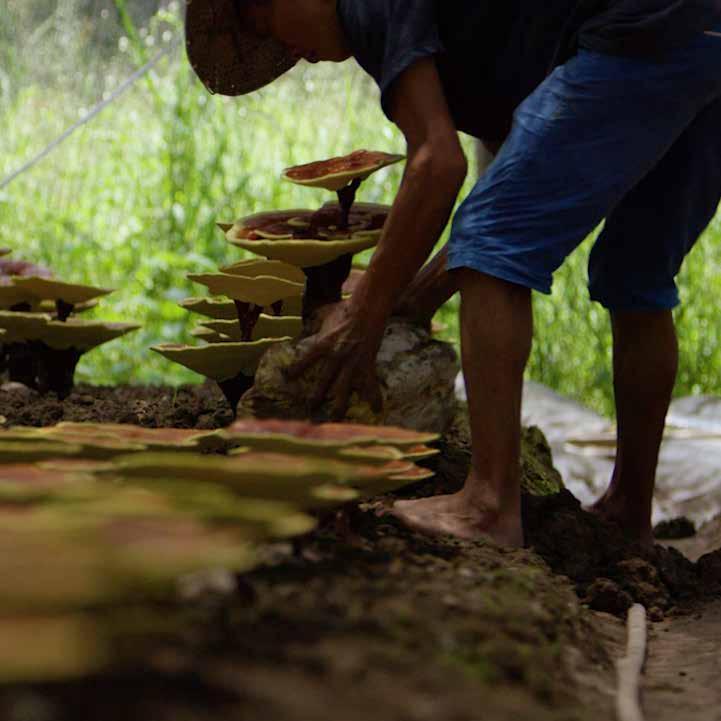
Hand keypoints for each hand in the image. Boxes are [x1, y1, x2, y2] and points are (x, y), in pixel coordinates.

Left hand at [285, 299, 385, 419]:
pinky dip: (374, 396)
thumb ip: (317, 324)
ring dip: (339, 404)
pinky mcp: (367, 364)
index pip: (305, 360)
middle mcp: (335, 357)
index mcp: (323, 344)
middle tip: (310, 408)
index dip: (296, 369)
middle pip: (323, 381)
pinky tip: (376, 409)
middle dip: (316, 396)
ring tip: (335, 417)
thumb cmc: (346, 308)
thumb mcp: (325, 315)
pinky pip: (370, 383)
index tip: (287, 378)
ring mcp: (351, 362)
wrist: (367, 308)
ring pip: (343, 389)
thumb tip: (309, 323)